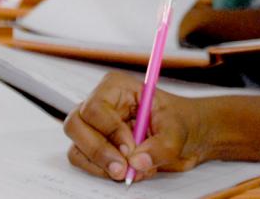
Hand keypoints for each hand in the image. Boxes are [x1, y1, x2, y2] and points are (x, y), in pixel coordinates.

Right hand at [64, 72, 208, 182]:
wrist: (183, 136)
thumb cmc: (178, 122)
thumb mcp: (178, 131)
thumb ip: (161, 146)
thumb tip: (137, 161)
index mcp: (116, 87)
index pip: (96, 108)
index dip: (111, 131)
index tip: (131, 149)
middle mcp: (99, 104)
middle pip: (75, 125)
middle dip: (99, 151)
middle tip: (122, 169)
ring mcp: (93, 126)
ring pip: (76, 146)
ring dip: (101, 164)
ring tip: (131, 171)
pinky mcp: (93, 146)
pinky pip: (82, 161)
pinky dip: (101, 171)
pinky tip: (126, 171)